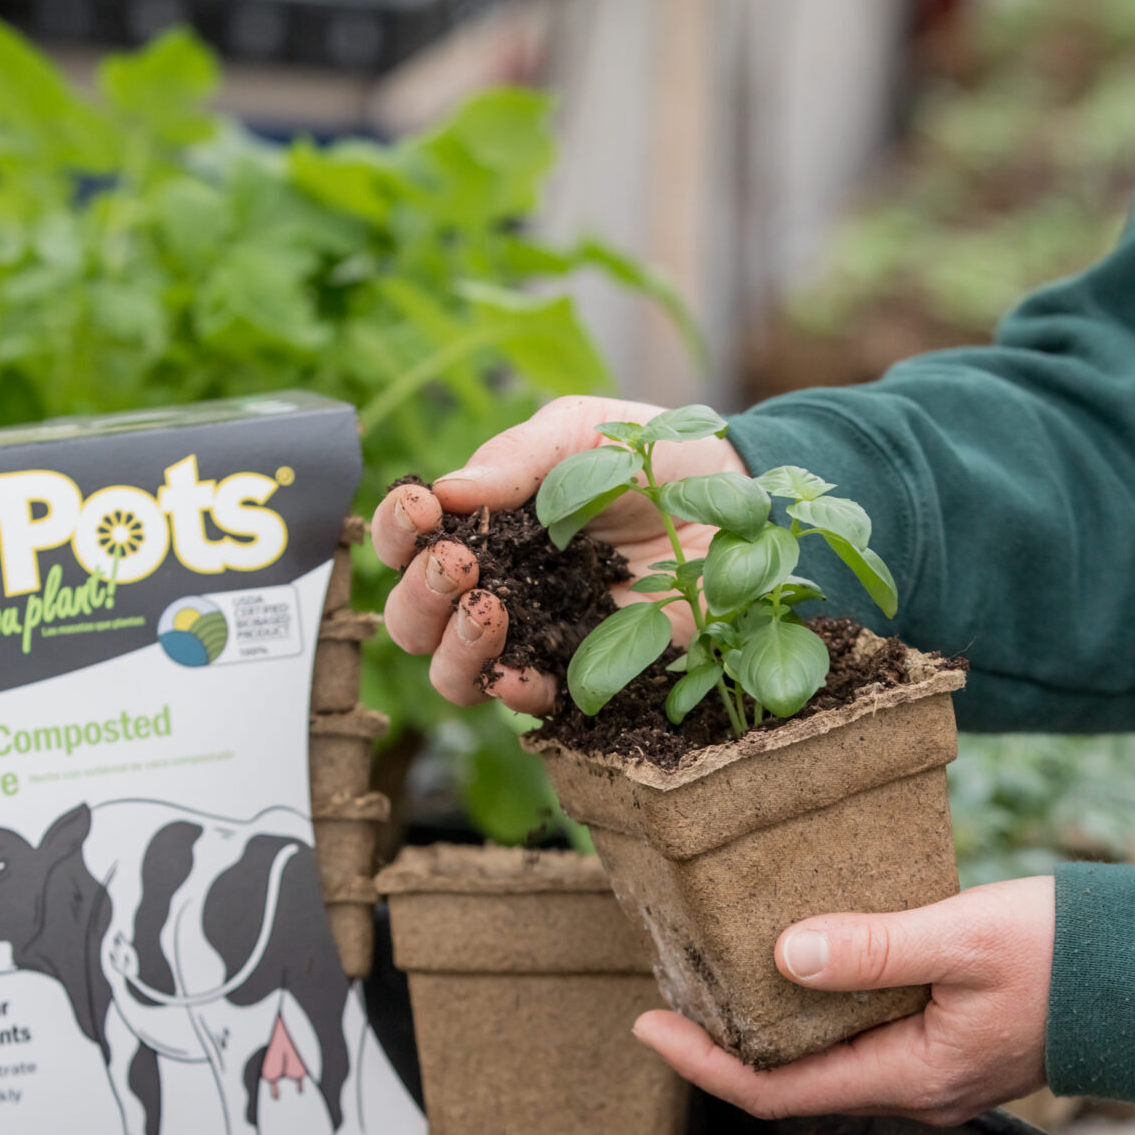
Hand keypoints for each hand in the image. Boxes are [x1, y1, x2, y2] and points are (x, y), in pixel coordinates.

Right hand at [374, 394, 745, 712]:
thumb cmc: (651, 454)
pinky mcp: (585, 674)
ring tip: (488, 609)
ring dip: (453, 648)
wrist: (738, 494)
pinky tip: (519, 668)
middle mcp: (497, 586)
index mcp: (482, 526)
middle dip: (419, 595)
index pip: (409, 541)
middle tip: (459, 565)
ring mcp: (537, 635)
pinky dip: (513, 690)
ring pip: (453, 674)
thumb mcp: (579, 432)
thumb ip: (515, 458)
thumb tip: (447, 491)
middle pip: (413, 620)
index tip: (421, 509)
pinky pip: (529, 702)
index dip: (396, 531)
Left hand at [633, 877, 1056, 1125]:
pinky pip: (865, 1032)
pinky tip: (801, 959)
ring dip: (771, 1021)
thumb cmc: (1069, 956)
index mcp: (911, 1077)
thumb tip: (785, 956)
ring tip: (718, 969)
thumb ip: (875, 948)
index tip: (647, 1023)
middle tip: (672, 984)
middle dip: (727, 1039)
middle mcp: (916, 1087)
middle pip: (795, 1079)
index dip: (703, 1063)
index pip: (777, 1093)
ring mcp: (936, 1069)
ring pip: (830, 1055)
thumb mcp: (963, 938)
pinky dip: (819, 1004)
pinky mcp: (953, 1041)